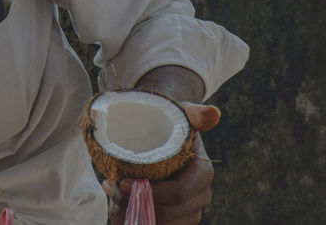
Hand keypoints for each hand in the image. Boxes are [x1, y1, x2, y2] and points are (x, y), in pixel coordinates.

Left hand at [102, 103, 219, 224]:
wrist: (163, 131)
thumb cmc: (171, 122)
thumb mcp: (182, 113)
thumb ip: (196, 113)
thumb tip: (213, 113)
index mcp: (203, 174)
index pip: (180, 193)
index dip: (152, 191)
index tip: (124, 180)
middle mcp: (199, 197)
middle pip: (168, 214)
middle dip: (136, 204)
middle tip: (112, 188)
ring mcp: (188, 211)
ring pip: (160, 224)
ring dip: (131, 214)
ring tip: (112, 194)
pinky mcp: (174, 218)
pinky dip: (132, 219)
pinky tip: (116, 205)